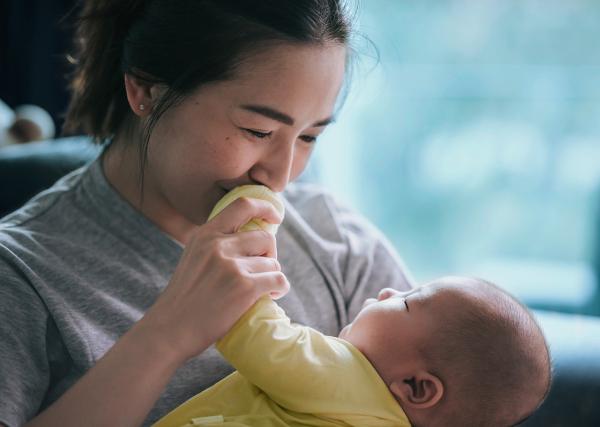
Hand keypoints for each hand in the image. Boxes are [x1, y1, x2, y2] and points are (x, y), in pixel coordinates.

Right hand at [140, 196, 289, 362]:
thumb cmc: (184, 298)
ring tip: (259, 290)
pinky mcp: (244, 287)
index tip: (276, 216)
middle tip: (261, 272)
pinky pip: (278, 280)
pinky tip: (270, 296)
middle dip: (269, 256)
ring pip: (272, 263)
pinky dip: (279, 288)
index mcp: (205, 235)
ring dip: (271, 277)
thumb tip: (250, 237)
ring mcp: (232, 266)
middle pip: (266, 238)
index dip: (265, 207)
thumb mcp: (193, 257)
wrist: (169, 330)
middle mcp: (218, 246)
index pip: (242, 206)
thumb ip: (216, 244)